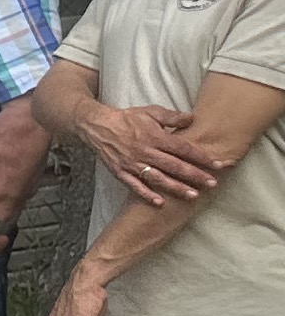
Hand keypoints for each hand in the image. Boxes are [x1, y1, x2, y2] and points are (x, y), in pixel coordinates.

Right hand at [89, 103, 223, 207]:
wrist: (97, 125)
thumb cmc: (127, 118)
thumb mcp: (151, 111)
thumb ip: (172, 116)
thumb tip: (192, 119)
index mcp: (154, 136)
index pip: (183, 148)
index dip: (201, 156)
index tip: (217, 164)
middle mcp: (145, 151)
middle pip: (174, 165)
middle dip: (195, 175)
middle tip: (213, 183)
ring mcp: (132, 163)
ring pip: (158, 178)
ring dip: (176, 187)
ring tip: (193, 195)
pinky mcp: (121, 172)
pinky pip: (134, 185)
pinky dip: (146, 195)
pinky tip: (159, 203)